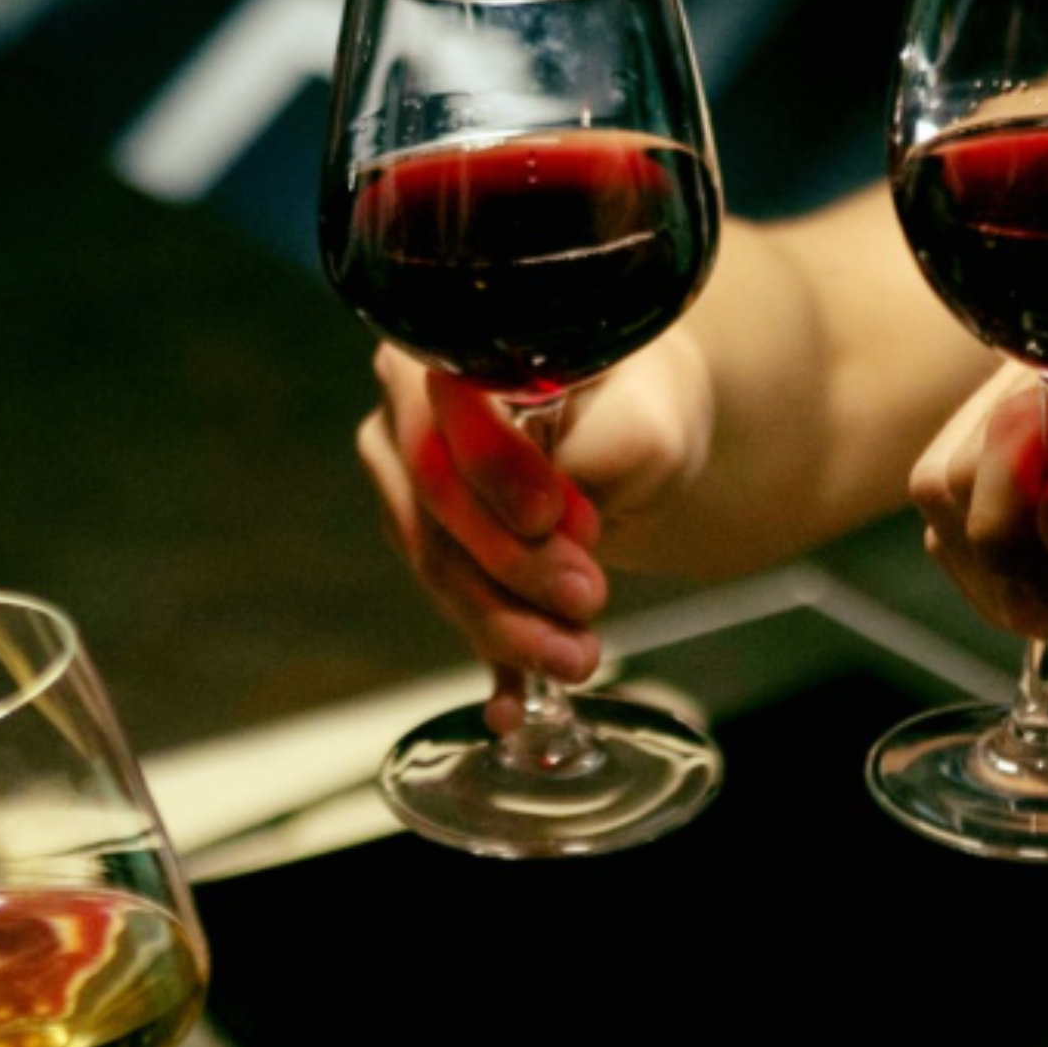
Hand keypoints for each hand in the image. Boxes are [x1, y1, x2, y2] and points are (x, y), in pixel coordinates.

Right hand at [358, 335, 713, 730]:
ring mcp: (403, 481)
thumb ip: (599, 456)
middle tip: (586, 604)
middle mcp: (402, 408)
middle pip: (433, 505)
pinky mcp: (423, 543)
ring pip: (437, 567)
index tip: (558, 518)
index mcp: (446, 341)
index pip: (442, 418)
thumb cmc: (638, 405)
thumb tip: (554, 531)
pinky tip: (512, 705)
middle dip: (512, 571)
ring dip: (507, 625)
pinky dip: (489, 659)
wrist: (631, 430)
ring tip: (577, 657)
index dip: (494, 475)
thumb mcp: (645, 417)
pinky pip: (447, 606)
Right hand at [909, 328, 1047, 659]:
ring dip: (1004, 582)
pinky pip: (956, 522)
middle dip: (1007, 564)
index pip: (1019, 426)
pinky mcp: (1007, 459)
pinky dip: (1003, 581)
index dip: (1010, 521)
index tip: (1038, 610)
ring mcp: (1031, 413)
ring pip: (947, 496)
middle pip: (965, 463)